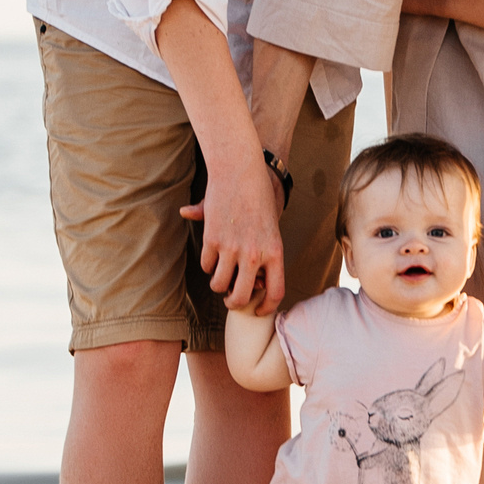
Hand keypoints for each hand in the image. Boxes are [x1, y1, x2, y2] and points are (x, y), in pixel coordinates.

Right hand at [178, 155, 287, 313]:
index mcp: (275, 252)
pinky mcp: (213, 240)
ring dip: (218, 284)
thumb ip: (263, 259)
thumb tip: (258, 285)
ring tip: (221, 277)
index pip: (276, 292)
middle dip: (234, 303)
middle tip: (231, 299)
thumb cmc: (260, 200)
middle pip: (241, 296)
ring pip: (219, 284)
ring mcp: (232, 249)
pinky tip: (213, 257)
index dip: (266, 307)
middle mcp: (254, 255)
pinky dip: (208, 265)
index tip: (259, 310)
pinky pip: (207, 265)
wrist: (242, 173)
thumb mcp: (270, 229)